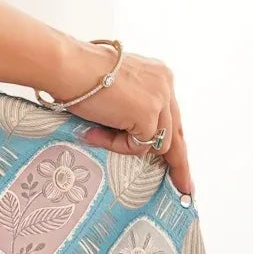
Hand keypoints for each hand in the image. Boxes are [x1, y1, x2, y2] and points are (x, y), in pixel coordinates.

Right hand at [58, 44, 191, 198]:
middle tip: (185, 187)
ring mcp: (159, 99)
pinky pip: (138, 146)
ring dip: (126, 145)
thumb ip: (133, 106)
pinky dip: (117, 145)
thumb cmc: (79, 74)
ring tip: (96, 133)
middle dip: (179, 163)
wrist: (68, 66)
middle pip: (176, 132)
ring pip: (156, 143)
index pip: (172, 115)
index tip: (178, 160)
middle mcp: (165, 84)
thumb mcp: (116, 88)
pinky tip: (96, 131)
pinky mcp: (147, 114)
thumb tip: (136, 136)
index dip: (174, 139)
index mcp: (159, 75)